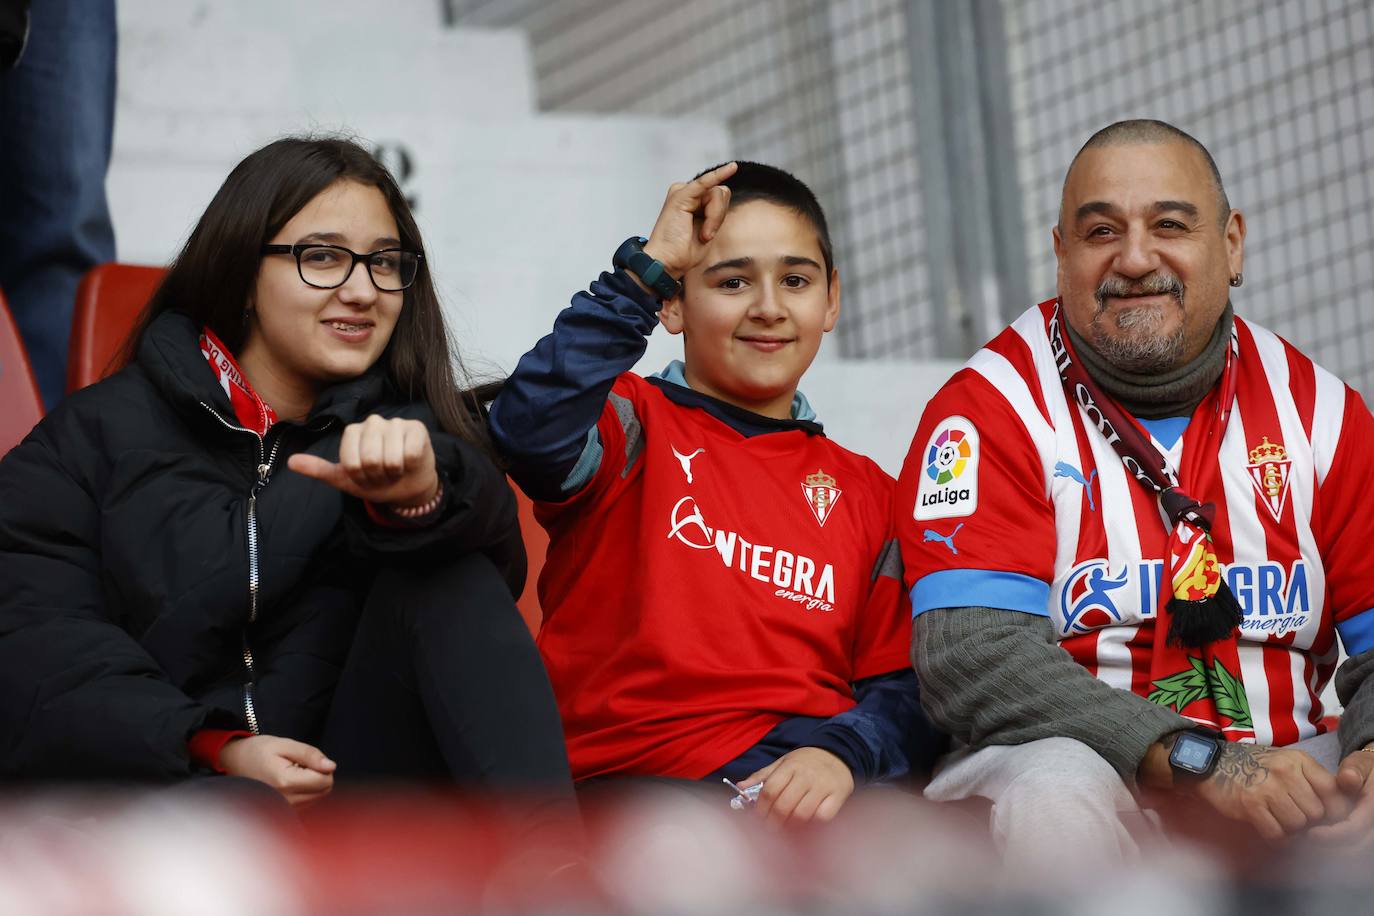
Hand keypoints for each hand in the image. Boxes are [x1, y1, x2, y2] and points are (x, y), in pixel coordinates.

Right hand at [219, 735, 335, 807]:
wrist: (234, 764)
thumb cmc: (258, 751)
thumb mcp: (285, 745)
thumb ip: (310, 755)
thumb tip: (331, 766)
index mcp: (286, 782)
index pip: (325, 780)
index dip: (322, 766)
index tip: (305, 759)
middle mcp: (286, 801)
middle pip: (324, 790)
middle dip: (318, 774)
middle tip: (297, 765)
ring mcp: (284, 810)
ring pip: (318, 797)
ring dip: (312, 784)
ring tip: (291, 773)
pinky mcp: (284, 813)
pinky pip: (309, 803)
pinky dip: (305, 792)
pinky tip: (289, 783)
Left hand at [288, 414, 438, 508]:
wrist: (406, 487)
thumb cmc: (376, 480)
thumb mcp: (345, 479)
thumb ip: (319, 469)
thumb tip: (291, 462)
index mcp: (353, 431)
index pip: (351, 461)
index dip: (359, 476)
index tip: (365, 476)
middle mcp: (373, 422)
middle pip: (370, 459)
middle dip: (377, 476)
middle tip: (382, 474)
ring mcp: (396, 423)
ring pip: (391, 459)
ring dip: (394, 473)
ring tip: (395, 470)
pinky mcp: (417, 429)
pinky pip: (409, 454)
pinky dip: (409, 466)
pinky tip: (409, 463)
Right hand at [639, 161, 738, 279]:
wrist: (667, 261)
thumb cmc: (685, 251)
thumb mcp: (708, 230)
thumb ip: (716, 211)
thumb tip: (724, 189)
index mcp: (693, 201)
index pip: (719, 198)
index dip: (718, 217)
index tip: (704, 237)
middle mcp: (687, 193)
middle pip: (720, 194)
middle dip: (718, 216)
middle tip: (704, 235)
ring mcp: (683, 191)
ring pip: (717, 194)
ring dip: (714, 218)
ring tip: (701, 234)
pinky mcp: (682, 194)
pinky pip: (705, 182)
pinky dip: (718, 175)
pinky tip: (732, 168)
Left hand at [739, 747, 854, 824]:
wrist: (838, 753)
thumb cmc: (806, 761)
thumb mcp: (783, 762)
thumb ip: (762, 776)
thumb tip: (741, 787)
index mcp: (789, 767)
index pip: (770, 790)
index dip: (761, 809)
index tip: (758, 819)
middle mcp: (806, 776)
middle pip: (784, 805)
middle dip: (773, 822)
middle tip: (770, 830)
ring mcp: (823, 786)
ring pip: (802, 814)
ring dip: (791, 827)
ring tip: (785, 832)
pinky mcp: (838, 795)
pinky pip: (823, 817)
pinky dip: (813, 826)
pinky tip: (806, 828)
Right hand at [1192, 743, 1348, 839]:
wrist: (1212, 764)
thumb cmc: (1252, 766)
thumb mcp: (1284, 762)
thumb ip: (1310, 779)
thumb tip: (1333, 811)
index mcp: (1297, 760)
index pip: (1331, 790)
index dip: (1330, 808)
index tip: (1321, 814)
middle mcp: (1285, 772)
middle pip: (1315, 813)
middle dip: (1307, 820)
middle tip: (1293, 817)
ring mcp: (1267, 789)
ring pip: (1297, 825)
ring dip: (1290, 829)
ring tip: (1278, 820)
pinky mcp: (1250, 805)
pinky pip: (1276, 834)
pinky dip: (1275, 837)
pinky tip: (1268, 827)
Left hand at [1307, 746, 1373, 850]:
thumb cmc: (1366, 770)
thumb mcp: (1362, 763)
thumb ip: (1355, 769)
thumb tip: (1348, 778)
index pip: (1355, 829)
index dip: (1332, 834)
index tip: (1310, 833)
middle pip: (1354, 848)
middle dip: (1328, 848)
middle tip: (1303, 842)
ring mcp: (1372, 833)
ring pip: (1354, 853)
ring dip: (1331, 852)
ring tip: (1306, 845)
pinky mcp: (1366, 837)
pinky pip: (1353, 851)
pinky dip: (1336, 851)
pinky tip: (1316, 846)